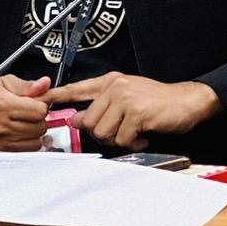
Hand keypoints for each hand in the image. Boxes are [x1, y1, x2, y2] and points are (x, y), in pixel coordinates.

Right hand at [0, 75, 51, 150]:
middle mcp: (0, 126)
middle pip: (40, 128)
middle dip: (39, 120)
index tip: (36, 105)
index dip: (41, 106)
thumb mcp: (0, 83)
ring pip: (34, 143)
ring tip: (23, 125)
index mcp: (3, 105)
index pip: (40, 111)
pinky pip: (22, 152)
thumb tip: (45, 84)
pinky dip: (24, 145)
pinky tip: (17, 135)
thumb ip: (25, 85)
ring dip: (33, 134)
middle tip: (30, 115)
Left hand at [45, 72, 218, 151]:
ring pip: (102, 132)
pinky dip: (133, 144)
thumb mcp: (129, 96)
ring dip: (118, 140)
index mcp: (111, 81)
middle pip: (88, 121)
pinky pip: (122, 139)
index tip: (38, 99)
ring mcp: (125, 99)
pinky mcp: (136, 113)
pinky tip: (143, 136)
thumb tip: (78, 120)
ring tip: (134, 133)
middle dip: (103, 133)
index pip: (76, 88)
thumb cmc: (159, 102)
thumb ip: (104, 105)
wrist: (188, 101)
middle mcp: (115, 87)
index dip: (55, 95)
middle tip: (122, 132)